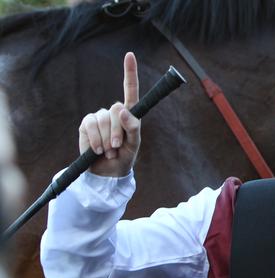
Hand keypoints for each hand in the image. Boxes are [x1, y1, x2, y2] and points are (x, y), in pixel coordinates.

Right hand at [79, 52, 140, 176]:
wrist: (108, 171)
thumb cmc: (125, 156)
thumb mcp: (134, 144)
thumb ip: (133, 128)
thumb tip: (122, 110)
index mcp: (129, 113)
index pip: (130, 90)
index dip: (129, 72)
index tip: (129, 54)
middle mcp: (113, 112)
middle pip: (116, 111)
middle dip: (118, 132)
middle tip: (118, 147)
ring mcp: (98, 116)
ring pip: (103, 120)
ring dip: (107, 139)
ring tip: (110, 151)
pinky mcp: (86, 124)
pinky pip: (90, 126)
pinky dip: (95, 140)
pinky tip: (97, 150)